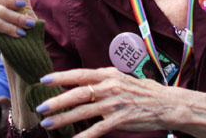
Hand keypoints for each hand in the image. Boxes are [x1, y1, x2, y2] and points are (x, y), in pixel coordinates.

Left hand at [36, 68, 184, 137]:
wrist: (165, 104)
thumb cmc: (140, 91)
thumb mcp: (119, 78)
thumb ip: (100, 80)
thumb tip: (78, 83)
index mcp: (108, 75)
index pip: (80, 74)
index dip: (61, 77)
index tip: (43, 80)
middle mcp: (110, 87)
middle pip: (78, 94)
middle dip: (57, 101)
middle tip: (41, 108)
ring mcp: (115, 104)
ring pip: (84, 112)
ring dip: (64, 119)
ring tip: (48, 124)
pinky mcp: (120, 120)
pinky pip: (98, 129)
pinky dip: (84, 136)